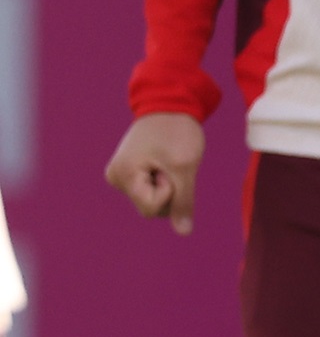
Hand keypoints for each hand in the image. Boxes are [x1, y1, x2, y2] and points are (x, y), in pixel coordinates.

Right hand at [106, 113, 205, 235]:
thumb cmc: (177, 132)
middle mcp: (116, 177)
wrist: (170, 104)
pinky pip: (152, 190)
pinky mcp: (131, 172)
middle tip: (171, 162)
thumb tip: (184, 232)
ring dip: (168, 185)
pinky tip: (163, 162)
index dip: (169, 193)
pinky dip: (165, 180)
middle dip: (169, 191)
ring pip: (153, 201)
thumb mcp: (185, 167)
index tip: (170, 168)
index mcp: (123, 175)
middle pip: (150, 208)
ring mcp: (121, 175)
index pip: (150, 208)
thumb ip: (184, 201)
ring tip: (167, 159)